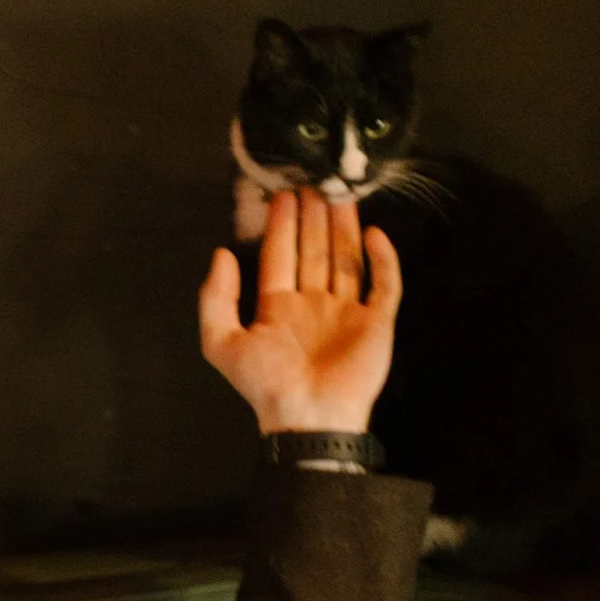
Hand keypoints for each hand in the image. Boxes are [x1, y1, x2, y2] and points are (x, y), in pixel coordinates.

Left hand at [199, 189, 401, 435]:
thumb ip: (215, 298)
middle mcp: (313, 303)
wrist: (308, 417)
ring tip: (340, 195)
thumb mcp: (221, 342)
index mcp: (278, 306)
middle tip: (312, 183)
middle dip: (312, 218)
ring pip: (346, 259)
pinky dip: (382, 259)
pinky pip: (384, 284)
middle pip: (314, 251)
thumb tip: (221, 253)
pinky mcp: (376, 321)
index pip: (280, 256)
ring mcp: (347, 311)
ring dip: (343, 229)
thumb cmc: (265, 382)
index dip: (280, 226)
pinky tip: (373, 233)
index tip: (282, 194)